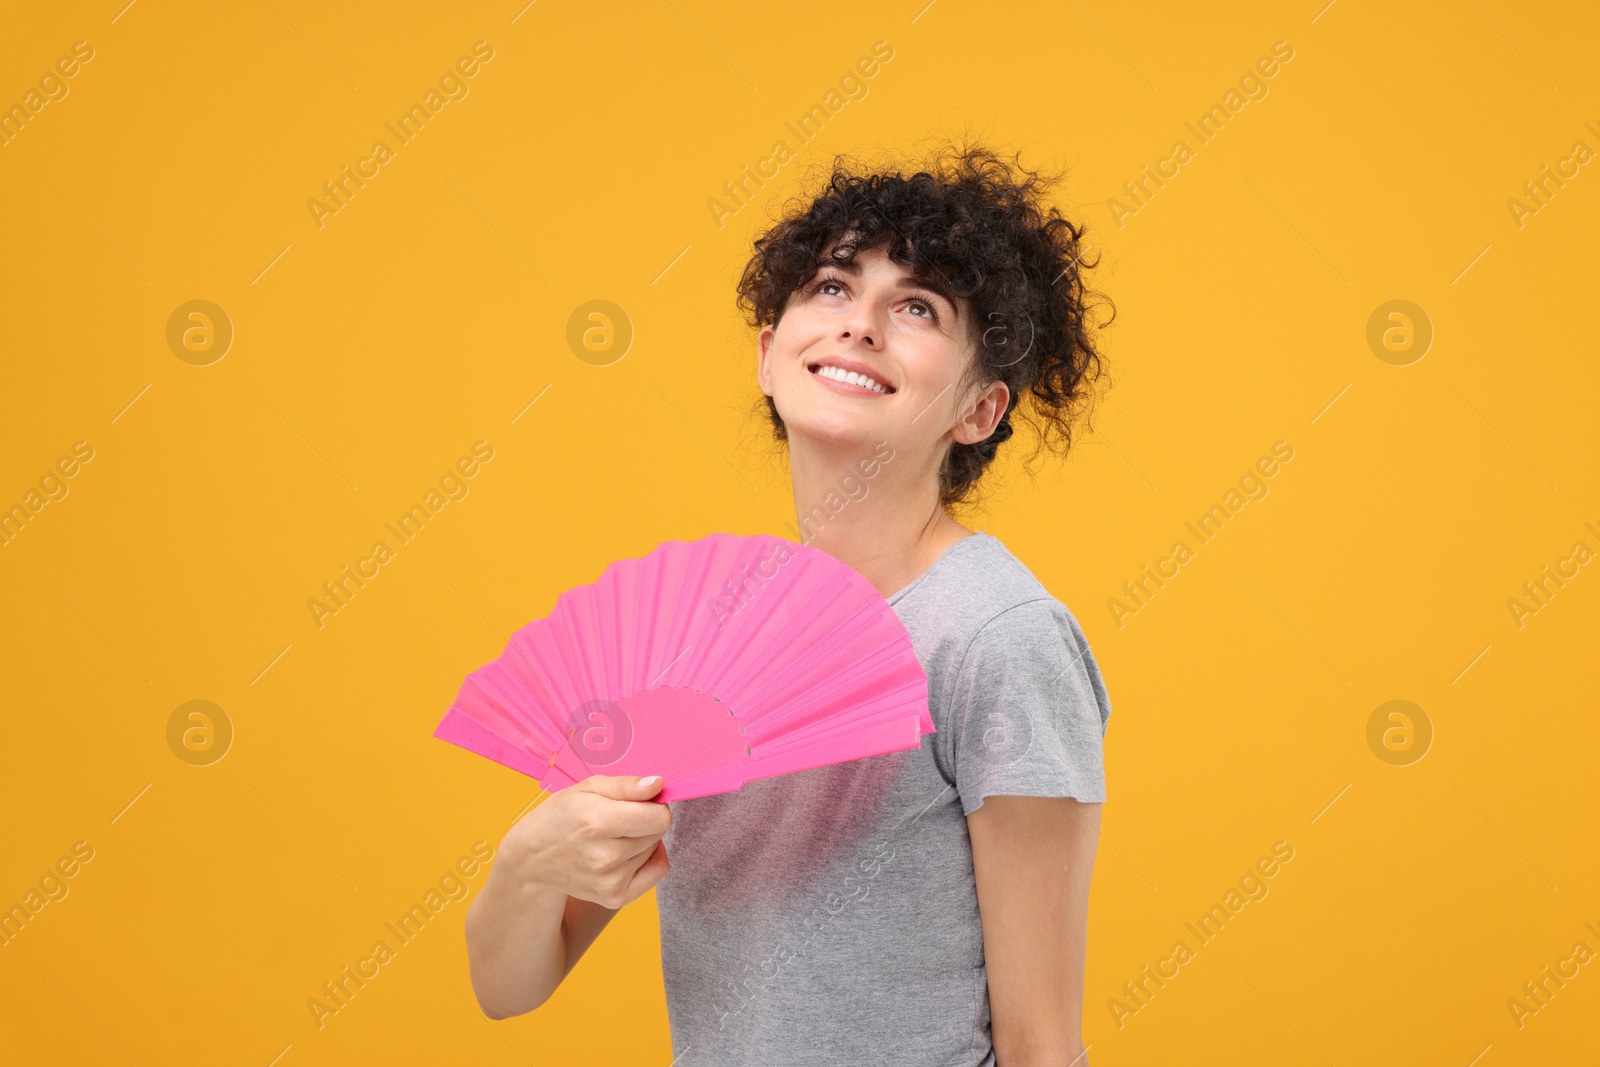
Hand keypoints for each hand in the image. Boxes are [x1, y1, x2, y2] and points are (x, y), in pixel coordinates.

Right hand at [501, 774, 671, 909]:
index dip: (655, 804)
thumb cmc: (562, 816)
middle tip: (618, 819)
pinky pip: (657, 871)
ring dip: (641, 840)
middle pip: (659, 832)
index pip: (659, 817)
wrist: (533, 858)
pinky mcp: (615, 898)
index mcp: (597, 822)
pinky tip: (627, 853)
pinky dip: (649, 859)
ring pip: (655, 849)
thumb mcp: (588, 788)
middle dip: (645, 820)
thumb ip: (627, 785)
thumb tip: (659, 785)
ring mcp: (610, 881)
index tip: (641, 801)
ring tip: (612, 838)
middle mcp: (605, 857)